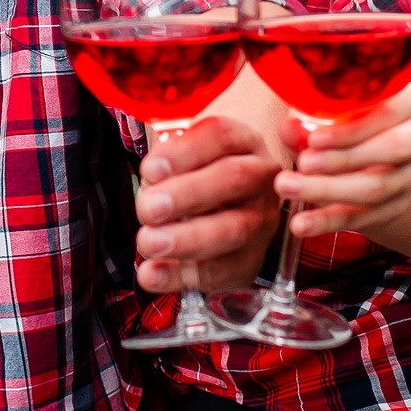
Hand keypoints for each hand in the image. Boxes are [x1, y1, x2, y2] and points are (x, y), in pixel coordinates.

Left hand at [132, 116, 281, 293]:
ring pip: (234, 228)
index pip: (220, 136)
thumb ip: (166, 162)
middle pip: (233, 178)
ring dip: (187, 239)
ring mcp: (262, 219)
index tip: (150, 169)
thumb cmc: (198, 170)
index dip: (184, 152)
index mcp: (241, 140)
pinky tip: (151, 273)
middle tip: (149, 208)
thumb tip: (151, 184)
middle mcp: (260, 176)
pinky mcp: (252, 258)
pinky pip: (223, 270)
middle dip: (188, 195)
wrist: (231, 200)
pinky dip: (182, 275)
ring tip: (149, 242)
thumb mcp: (183, 153)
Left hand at [276, 81, 410, 238]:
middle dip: (342, 160)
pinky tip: (301, 224)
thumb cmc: (340, 115)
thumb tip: (291, 129)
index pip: (389, 111)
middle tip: (301, 164)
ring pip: (377, 188)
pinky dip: (329, 221)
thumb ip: (309, 116)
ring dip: (328, 191)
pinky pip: (365, 217)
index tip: (314, 140)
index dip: (353, 129)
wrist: (366, 148)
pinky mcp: (398, 203)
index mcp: (406, 98)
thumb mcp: (325, 107)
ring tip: (287, 189)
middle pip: (391, 150)